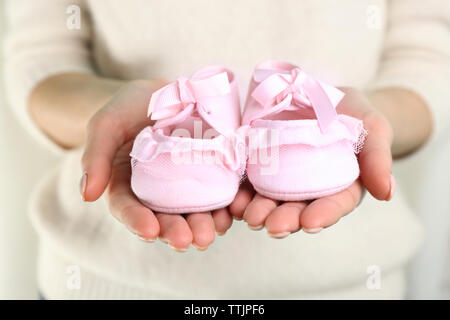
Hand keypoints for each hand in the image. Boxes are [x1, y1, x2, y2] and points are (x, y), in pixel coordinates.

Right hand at [80, 80, 233, 250]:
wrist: (163, 91)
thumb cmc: (129, 107)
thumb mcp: (106, 124)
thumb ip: (95, 156)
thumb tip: (87, 195)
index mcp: (128, 185)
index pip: (129, 208)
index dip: (137, 221)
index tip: (149, 230)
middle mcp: (158, 192)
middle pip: (165, 217)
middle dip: (176, 231)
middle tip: (188, 240)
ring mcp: (187, 183)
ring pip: (195, 211)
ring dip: (205, 224)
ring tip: (215, 230)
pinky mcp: (213, 172)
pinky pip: (221, 192)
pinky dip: (228, 203)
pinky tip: (236, 209)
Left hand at [227, 87, 394, 236]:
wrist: (324, 97)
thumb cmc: (355, 115)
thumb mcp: (373, 128)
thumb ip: (378, 158)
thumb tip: (386, 193)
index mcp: (340, 186)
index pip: (334, 205)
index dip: (323, 215)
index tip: (310, 223)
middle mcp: (310, 189)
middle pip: (298, 209)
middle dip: (285, 219)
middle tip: (272, 226)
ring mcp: (284, 178)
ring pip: (271, 200)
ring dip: (259, 211)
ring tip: (247, 215)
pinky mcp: (262, 164)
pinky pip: (250, 181)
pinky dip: (241, 192)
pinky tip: (233, 199)